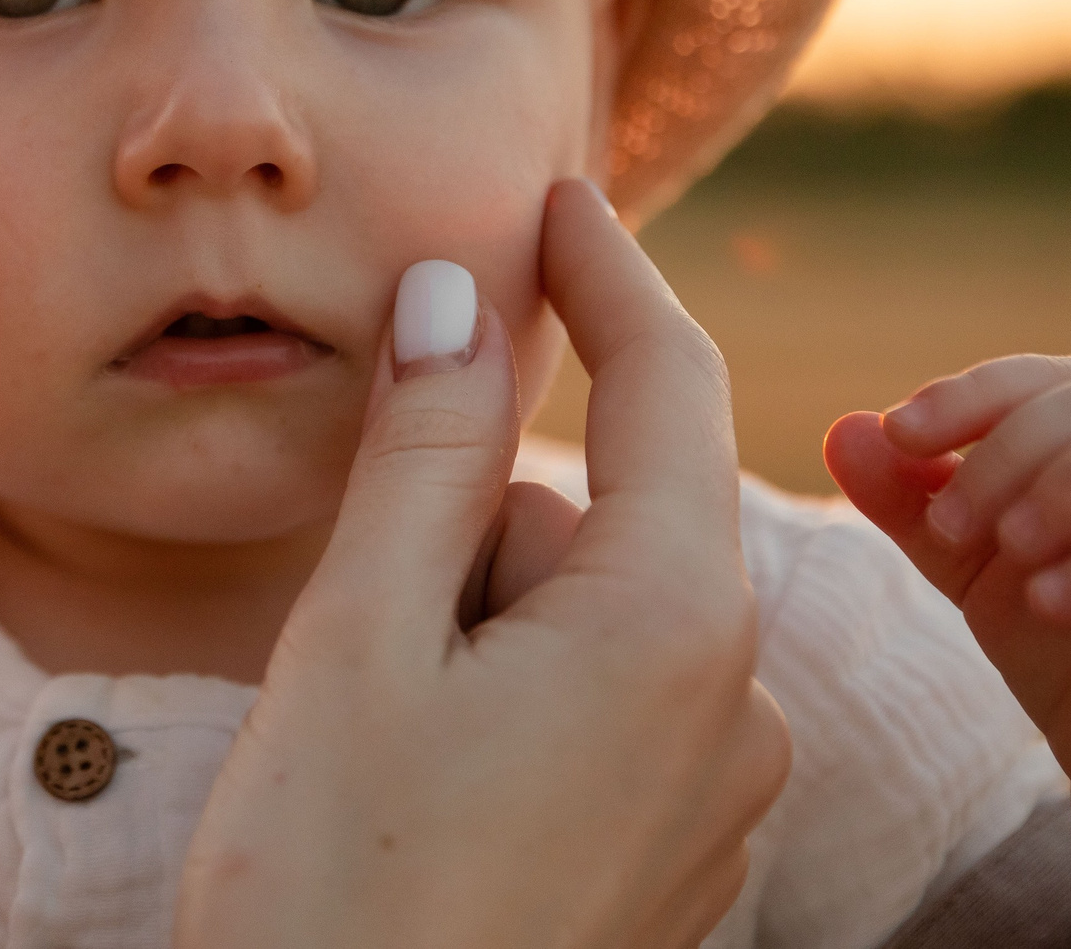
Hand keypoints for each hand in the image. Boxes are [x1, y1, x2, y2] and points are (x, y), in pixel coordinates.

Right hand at [178, 180, 788, 948]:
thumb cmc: (336, 890)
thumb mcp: (363, 640)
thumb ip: (426, 451)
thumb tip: (462, 293)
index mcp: (672, 623)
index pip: (669, 383)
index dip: (606, 271)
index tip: (554, 191)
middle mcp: (734, 700)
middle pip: (605, 513)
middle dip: (481, 516)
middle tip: (358, 623)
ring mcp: (717, 792)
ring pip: (594, 616)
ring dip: (485, 616)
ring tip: (375, 733)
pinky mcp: (682, 858)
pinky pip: (606, 707)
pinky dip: (514, 694)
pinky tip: (422, 785)